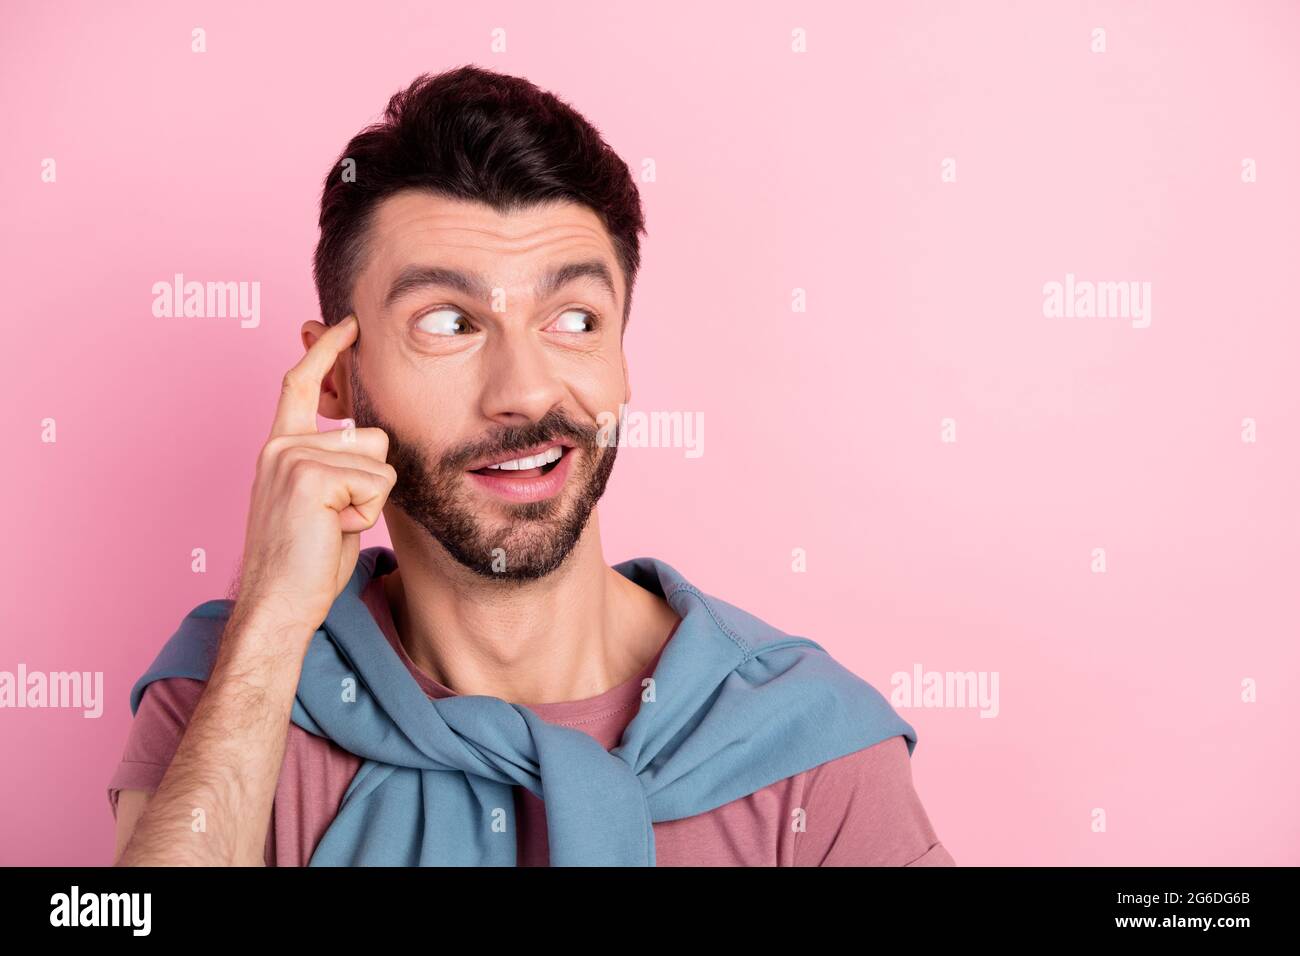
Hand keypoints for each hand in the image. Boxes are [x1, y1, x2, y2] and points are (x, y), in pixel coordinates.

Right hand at [233, 315, 395, 634]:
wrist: (278, 604)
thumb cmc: (306, 562)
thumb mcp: (325, 501)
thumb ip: (339, 465)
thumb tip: (370, 437)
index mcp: (281, 449)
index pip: (302, 385)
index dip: (326, 351)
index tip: (347, 322)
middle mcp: (281, 446)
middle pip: (371, 437)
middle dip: (372, 482)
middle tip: (336, 520)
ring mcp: (292, 458)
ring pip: (379, 463)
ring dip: (370, 502)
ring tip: (333, 527)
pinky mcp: (309, 476)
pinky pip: (377, 485)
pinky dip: (367, 515)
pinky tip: (333, 532)